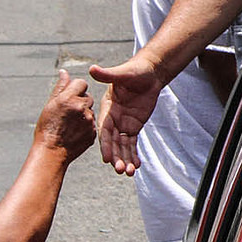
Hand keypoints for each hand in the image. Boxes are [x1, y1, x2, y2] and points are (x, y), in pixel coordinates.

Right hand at [32, 69, 96, 161]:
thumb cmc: (46, 128)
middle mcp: (81, 108)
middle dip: (80, 101)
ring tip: (69, 124)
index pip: (81, 83)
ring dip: (83, 114)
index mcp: (69, 98)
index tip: (69, 97)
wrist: (51, 152)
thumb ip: (60, 87)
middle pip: (87, 97)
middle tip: (68, 112)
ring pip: (90, 110)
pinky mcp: (93, 132)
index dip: (75, 89)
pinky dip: (85, 125)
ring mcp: (89, 121)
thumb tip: (64, 72)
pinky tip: (74, 132)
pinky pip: (92, 123)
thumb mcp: (50, 105)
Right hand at [88, 54, 164, 174]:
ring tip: (129, 172)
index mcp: (107, 108)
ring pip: (122, 145)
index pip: (104, 129)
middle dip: (116, 156)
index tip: (107, 158)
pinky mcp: (133, 126)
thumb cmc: (134, 70)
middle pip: (112, 141)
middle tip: (121, 170)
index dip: (105, 144)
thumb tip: (92, 69)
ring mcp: (123, 124)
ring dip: (124, 159)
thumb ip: (108, 75)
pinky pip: (132, 143)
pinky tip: (136, 166)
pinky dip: (133, 154)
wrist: (149, 73)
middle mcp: (112, 118)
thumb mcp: (122, 73)